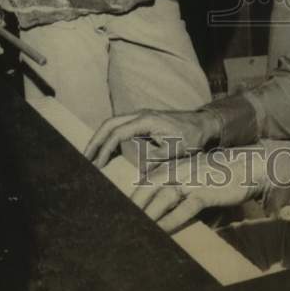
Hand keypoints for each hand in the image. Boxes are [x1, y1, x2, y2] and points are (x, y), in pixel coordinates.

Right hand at [85, 108, 220, 167]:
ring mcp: (142, 116)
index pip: (118, 133)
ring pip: (114, 123)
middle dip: (95, 140)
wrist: (204, 125)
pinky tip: (107, 153)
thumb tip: (135, 176)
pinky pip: (122, 127)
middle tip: (84, 159)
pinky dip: (110, 138)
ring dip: (101, 138)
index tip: (98, 165)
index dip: (105, 149)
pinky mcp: (144, 122)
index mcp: (146, 120)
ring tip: (91, 157)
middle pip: (110, 123)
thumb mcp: (173, 154)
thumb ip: (152, 162)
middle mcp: (141, 114)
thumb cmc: (192, 139)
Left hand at [131, 148, 266, 233]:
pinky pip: (184, 209)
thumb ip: (176, 185)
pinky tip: (160, 232)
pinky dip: (170, 221)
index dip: (130, 195)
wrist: (248, 166)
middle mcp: (179, 171)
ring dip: (147, 215)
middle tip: (119, 222)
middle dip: (133, 206)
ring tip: (134, 230)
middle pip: (148, 188)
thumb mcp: (193, 174)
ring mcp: (191, 181)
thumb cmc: (219, 174)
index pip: (145, 181)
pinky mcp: (205, 193)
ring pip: (163, 198)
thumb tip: (158, 205)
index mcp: (174, 165)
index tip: (116, 210)